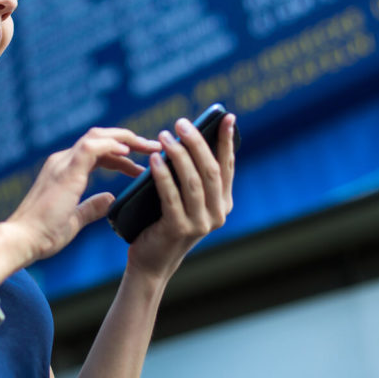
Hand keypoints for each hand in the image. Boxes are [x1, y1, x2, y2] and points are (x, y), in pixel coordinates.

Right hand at [4, 128, 161, 262]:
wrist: (22, 241)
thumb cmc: (43, 235)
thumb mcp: (74, 219)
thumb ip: (91, 206)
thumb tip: (110, 198)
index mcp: (65, 171)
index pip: (98, 153)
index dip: (121, 157)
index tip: (141, 166)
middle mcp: (62, 161)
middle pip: (100, 138)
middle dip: (129, 141)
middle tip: (154, 147)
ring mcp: (62, 163)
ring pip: (97, 136)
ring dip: (126, 139)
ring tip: (149, 146)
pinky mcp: (65, 171)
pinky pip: (91, 147)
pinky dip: (111, 146)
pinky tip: (129, 152)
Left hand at [127, 114, 236, 279]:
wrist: (152, 261)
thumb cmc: (164, 222)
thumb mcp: (184, 198)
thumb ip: (192, 176)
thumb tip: (188, 138)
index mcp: (223, 203)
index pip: (226, 166)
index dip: (226, 140)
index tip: (225, 117)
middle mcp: (217, 214)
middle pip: (210, 170)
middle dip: (197, 143)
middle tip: (181, 123)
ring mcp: (200, 224)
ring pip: (193, 181)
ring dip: (178, 155)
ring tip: (164, 136)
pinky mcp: (179, 229)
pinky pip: (171, 196)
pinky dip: (163, 175)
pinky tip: (155, 159)